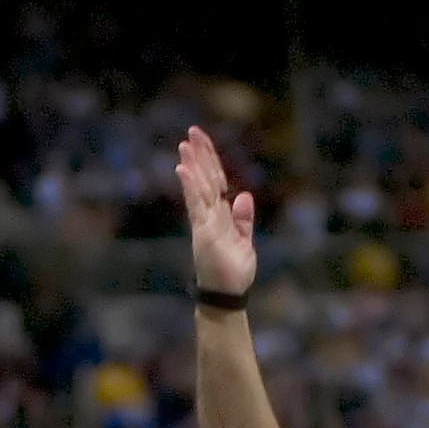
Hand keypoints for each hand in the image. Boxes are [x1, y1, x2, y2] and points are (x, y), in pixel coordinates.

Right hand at [175, 124, 256, 298]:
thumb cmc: (234, 272)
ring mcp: (204, 222)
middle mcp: (209, 216)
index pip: (215, 182)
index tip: (203, 142)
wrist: (227, 295)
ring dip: (193, 165)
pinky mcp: (203, 231)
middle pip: (205, 179)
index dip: (211, 162)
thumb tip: (243, 196)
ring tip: (185, 144)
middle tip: (192, 131)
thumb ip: (243, 220)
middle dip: (200, 155)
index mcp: (220, 216)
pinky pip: (196, 204)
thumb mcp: (245, 241)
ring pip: (199, 188)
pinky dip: (190, 186)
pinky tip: (184, 169)